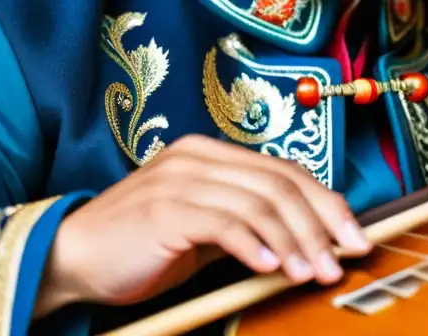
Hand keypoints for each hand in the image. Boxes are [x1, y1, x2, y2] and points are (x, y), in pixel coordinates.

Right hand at [33, 135, 372, 316]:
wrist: (72, 256)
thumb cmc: (140, 245)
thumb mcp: (202, 229)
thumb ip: (246, 223)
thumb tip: (308, 239)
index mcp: (210, 154)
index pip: (284, 171)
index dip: (326, 202)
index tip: (354, 236)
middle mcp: (198, 157)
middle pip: (280, 183)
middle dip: (321, 223)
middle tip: (344, 259)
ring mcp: (180, 179)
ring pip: (259, 203)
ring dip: (295, 241)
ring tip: (314, 273)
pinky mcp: (165, 208)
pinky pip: (223, 223)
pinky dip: (254, 246)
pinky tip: (272, 268)